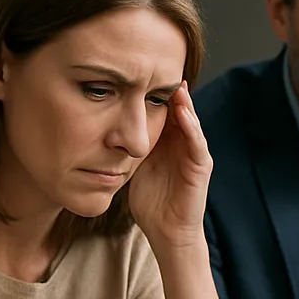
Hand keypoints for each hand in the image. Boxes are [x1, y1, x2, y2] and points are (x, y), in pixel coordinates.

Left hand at [128, 82, 212, 249]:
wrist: (167, 232)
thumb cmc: (150, 202)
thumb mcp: (132, 166)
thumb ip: (124, 146)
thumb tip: (96, 126)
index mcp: (165, 142)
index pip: (161, 110)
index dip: (151, 92)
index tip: (138, 71)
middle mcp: (182, 144)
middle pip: (178, 110)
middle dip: (170, 90)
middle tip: (160, 66)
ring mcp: (194, 154)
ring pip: (190, 122)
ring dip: (184, 103)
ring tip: (175, 84)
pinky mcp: (201, 167)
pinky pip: (197, 143)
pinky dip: (192, 127)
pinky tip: (184, 113)